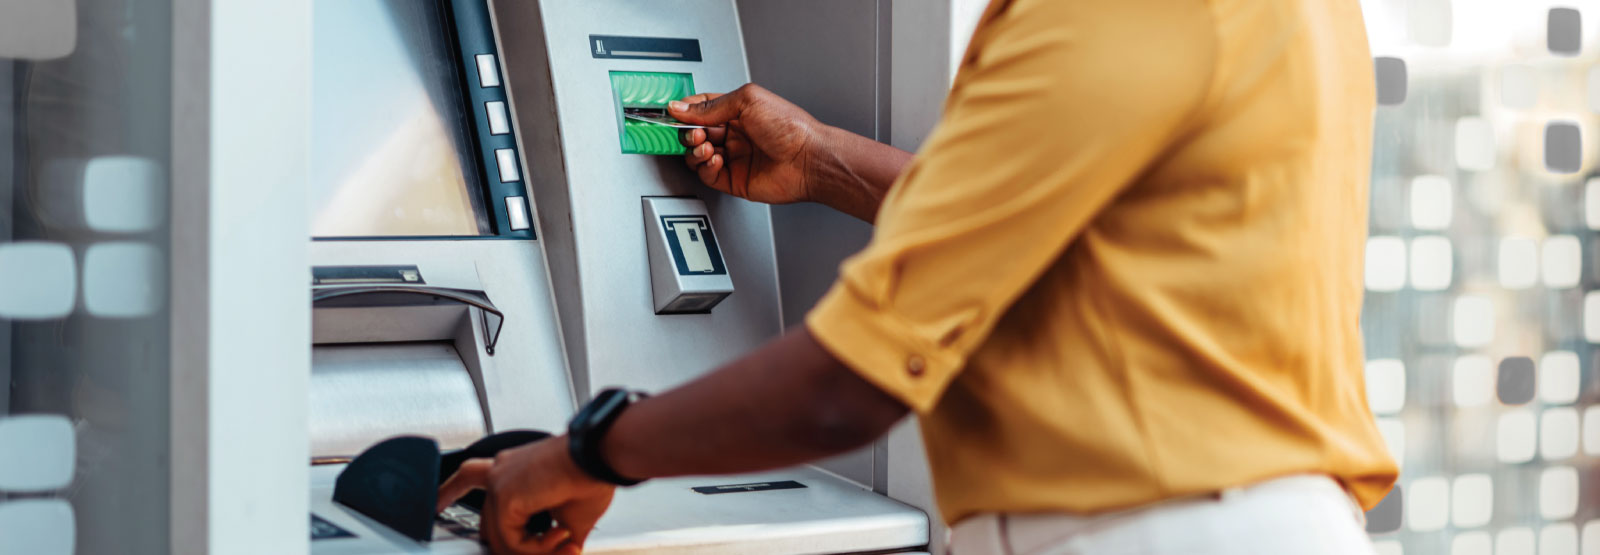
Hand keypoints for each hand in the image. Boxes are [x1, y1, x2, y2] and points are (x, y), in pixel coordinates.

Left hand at [437, 438, 616, 554]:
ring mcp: (500, 483)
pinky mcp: (504, 496)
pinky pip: (511, 542)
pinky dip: (538, 549)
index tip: (435, 504)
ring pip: (501, 540)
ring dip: (536, 552)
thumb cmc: (592, 477)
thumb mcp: (569, 517)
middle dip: (515, 549)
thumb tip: (562, 554)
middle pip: (485, 523)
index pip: (468, 478)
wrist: (601, 459)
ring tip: (564, 543)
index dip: (449, 492)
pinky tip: (559, 536)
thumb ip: (552, 538)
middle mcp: (501, 472)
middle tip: (553, 548)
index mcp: (513, 470)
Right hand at [670, 84, 823, 204]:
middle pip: (695, 133)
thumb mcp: (746, 101)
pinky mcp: (734, 180)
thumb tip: (681, 108)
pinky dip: (705, 166)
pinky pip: (707, 175)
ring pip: (697, 155)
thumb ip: (710, 106)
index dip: (685, 111)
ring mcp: (734, 157)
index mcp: (738, 111)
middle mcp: (734, 134)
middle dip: (688, 132)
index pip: (701, 109)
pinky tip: (715, 158)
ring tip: (705, 145)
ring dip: (695, 149)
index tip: (672, 113)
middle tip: (692, 132)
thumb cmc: (790, 127)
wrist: (808, 159)